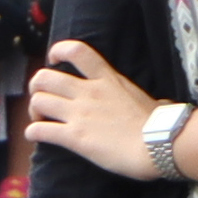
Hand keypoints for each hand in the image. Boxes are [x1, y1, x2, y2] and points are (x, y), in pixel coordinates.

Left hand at [25, 40, 162, 182]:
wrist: (162, 145)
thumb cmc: (164, 125)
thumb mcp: (155, 102)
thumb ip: (151, 101)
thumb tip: (164, 106)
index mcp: (108, 80)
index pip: (76, 51)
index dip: (59, 51)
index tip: (55, 61)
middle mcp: (88, 92)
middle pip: (44, 78)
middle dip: (38, 88)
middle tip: (45, 98)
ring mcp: (79, 114)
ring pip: (37, 102)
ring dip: (34, 111)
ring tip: (42, 118)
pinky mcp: (74, 137)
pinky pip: (39, 130)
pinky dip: (33, 133)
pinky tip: (37, 136)